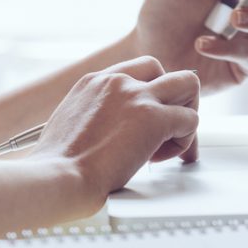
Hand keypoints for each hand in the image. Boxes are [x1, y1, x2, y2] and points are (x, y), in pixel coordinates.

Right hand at [33, 56, 199, 201]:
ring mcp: (137, 97)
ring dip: (186, 114)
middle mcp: (118, 81)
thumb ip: (96, 115)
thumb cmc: (58, 166)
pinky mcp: (154, 119)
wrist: (56, 178)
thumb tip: (112, 130)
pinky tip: (161, 158)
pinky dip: (184, 143)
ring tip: (169, 142)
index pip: (140, 69)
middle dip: (175, 100)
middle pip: (167, 71)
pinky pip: (191, 120)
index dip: (151, 94)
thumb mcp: (71, 124)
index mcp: (95, 81)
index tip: (146, 120)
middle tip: (168, 129)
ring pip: (189, 85)